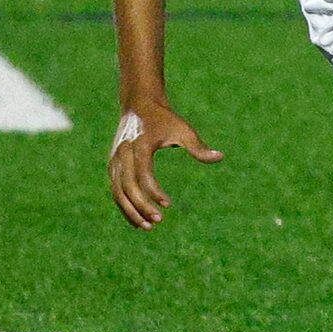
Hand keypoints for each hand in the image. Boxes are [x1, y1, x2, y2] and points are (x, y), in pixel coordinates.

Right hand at [109, 101, 222, 229]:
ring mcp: (114, 160)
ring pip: (117, 192)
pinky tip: (138, 220)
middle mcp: (123, 153)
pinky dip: (124, 206)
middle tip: (159, 221)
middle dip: (141, 206)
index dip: (154, 192)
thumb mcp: (183, 130)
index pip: (143, 174)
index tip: (168, 205)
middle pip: (126, 186)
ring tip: (148, 227)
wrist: (139, 104)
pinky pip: (115, 190)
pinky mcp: (112, 166)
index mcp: (139, 144)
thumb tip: (220, 157)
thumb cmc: (164, 119)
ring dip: (130, 211)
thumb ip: (198, 147)